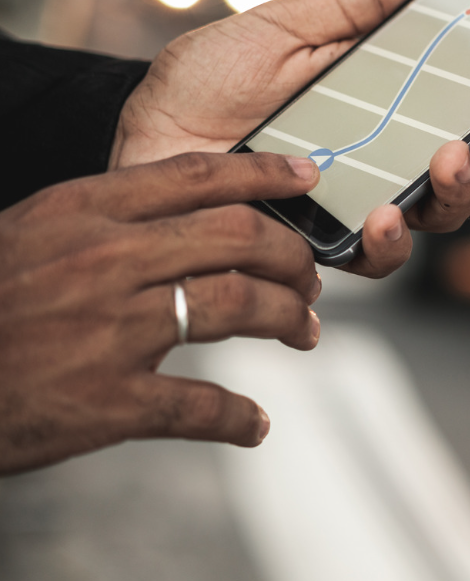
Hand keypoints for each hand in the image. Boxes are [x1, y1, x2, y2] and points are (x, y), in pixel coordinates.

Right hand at [0, 152, 321, 474]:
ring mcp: (109, 329)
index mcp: (82, 211)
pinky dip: (240, 418)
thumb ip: (104, 219)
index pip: (197, 175)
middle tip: (310, 276)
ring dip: (289, 319)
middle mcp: (105, 258)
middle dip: (293, 255)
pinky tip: (255, 424)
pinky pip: (202, 406)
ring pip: (240, 306)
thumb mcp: (30, 234)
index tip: (307, 176)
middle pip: (239, 237)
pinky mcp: (107, 401)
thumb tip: (187, 215)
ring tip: (305, 332)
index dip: (265, 174)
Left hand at [112, 0, 469, 277]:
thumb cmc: (207, 83)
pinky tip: (381, 216)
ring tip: (447, 159)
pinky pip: (377, 257)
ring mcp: (361, 204)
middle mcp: (386, 158)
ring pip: (441, 213)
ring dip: (459, 189)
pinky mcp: (326, 247)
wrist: (142, 139)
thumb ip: (354, 6)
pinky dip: (389, 240)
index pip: (469, 102)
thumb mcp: (283, 27)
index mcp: (388, 103)